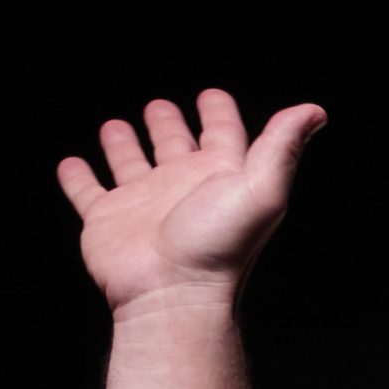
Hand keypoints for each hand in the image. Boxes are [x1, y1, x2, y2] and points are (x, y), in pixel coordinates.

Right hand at [57, 89, 327, 320]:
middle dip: (168, 125)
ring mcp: (143, 204)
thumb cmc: (219, 245)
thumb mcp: (262, 188)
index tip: (212, 95)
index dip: (219, 114)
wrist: (172, 293)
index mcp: (220, 178)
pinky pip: (87, 193)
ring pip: (131, 165)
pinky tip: (72, 165)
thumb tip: (315, 111)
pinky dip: (77, 179)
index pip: (223, 136)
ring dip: (123, 145)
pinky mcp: (107, 220)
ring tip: (115, 125)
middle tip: (160, 105)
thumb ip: (282, 146)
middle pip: (175, 147)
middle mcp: (182, 189)